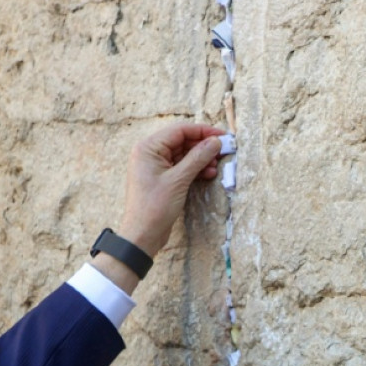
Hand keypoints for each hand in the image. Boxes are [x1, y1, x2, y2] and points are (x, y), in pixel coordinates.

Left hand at [117, 123, 224, 255]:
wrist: (142, 234)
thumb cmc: (154, 207)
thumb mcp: (179, 180)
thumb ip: (198, 157)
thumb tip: (215, 141)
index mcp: (148, 148)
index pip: (179, 131)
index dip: (203, 131)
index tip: (223, 136)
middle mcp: (149, 153)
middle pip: (182, 141)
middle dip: (203, 146)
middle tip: (223, 152)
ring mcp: (155, 166)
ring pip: (183, 154)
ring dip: (201, 159)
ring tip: (216, 166)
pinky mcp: (161, 178)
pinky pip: (181, 167)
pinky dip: (194, 169)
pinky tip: (208, 173)